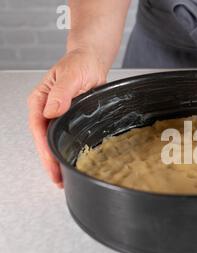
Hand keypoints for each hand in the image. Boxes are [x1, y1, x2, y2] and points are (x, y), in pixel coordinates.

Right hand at [28, 48, 107, 187]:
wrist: (91, 61)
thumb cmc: (80, 63)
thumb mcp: (71, 75)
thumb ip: (61, 93)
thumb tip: (51, 110)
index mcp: (40, 100)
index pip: (39, 128)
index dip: (44, 148)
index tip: (51, 162)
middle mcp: (46, 110)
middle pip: (44, 140)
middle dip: (49, 161)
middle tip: (58, 179)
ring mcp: (57, 116)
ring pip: (53, 142)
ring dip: (57, 160)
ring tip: (62, 178)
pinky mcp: (68, 120)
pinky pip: (65, 138)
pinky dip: (67, 151)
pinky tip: (71, 161)